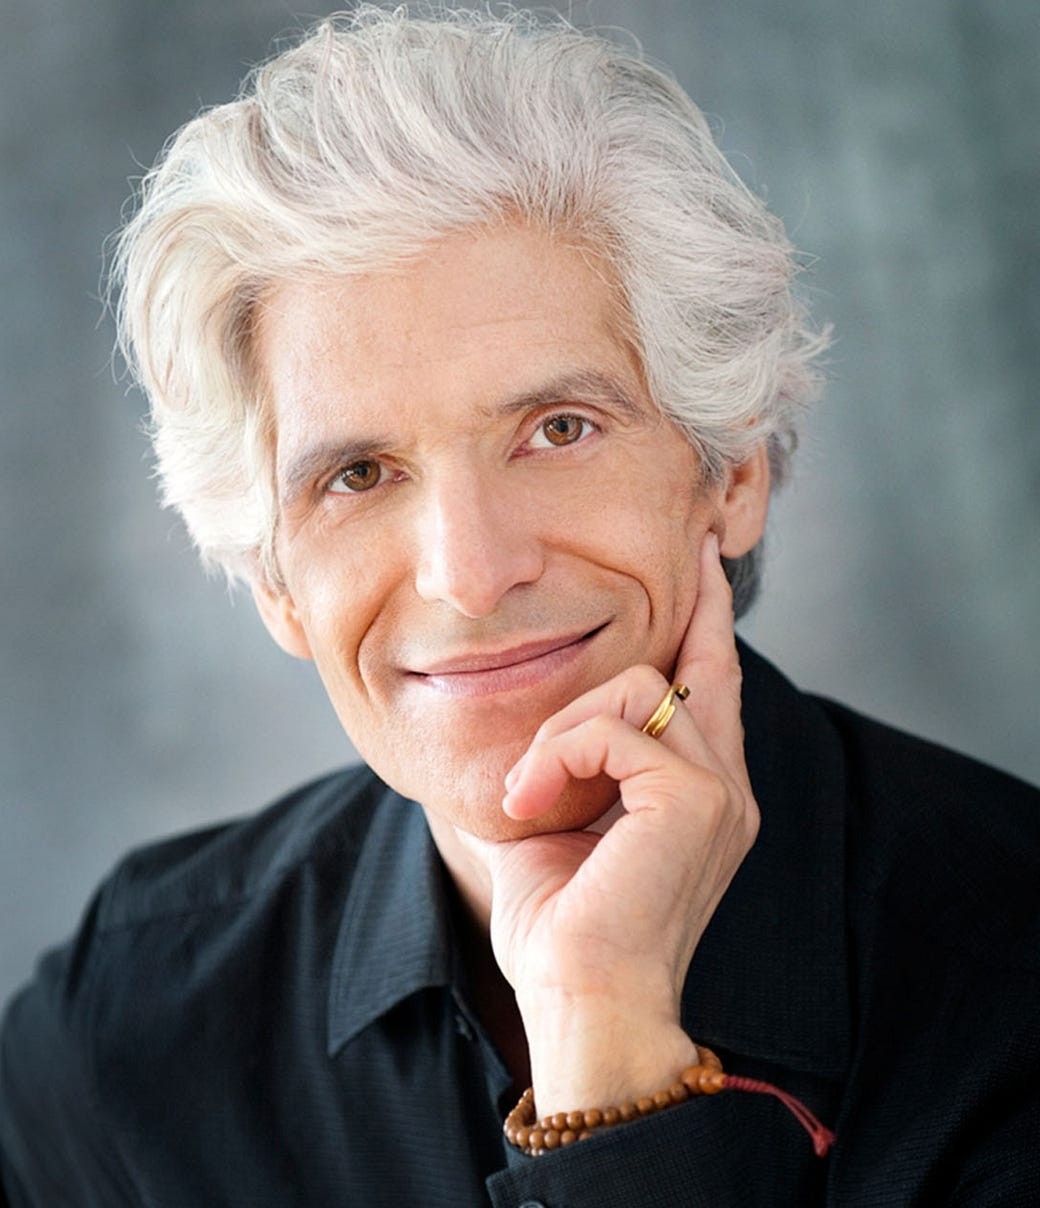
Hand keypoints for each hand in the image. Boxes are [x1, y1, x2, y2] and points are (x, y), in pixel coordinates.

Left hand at [460, 532, 758, 1114]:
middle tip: (592, 686)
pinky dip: (558, 753)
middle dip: (642, 646)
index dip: (706, 615)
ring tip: (531, 793)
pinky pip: (611, 727)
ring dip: (563, 730)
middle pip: (683, 665)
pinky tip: (534, 801)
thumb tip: (512, 726)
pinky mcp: (693, 798)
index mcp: (701, 792)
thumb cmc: (563, 930)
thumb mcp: (554, 826)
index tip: (700, 555)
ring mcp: (718, 788)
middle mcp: (725, 784)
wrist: (580, 1003)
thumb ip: (557, 766)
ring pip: (635, 685)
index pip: (712, 680)